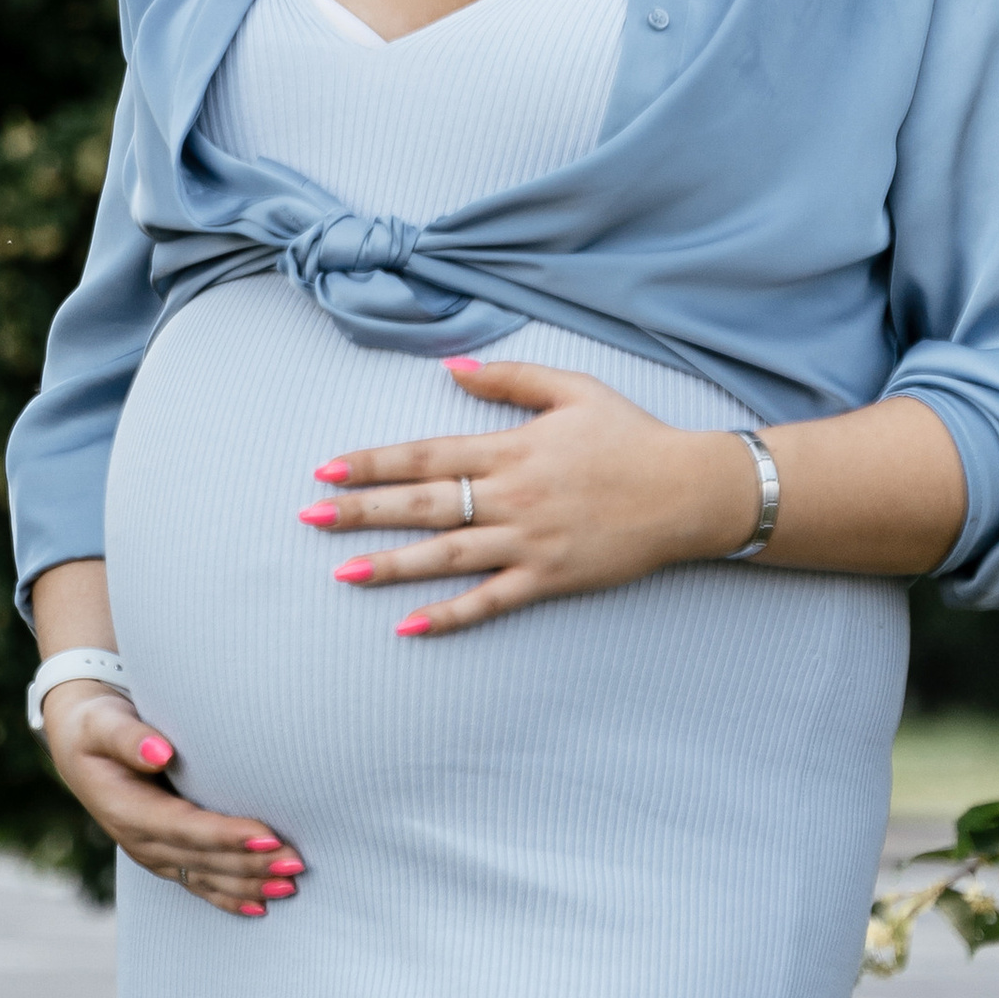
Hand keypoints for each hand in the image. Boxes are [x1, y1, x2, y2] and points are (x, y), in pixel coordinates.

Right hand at [38, 681, 302, 917]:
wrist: (78, 745)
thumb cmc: (96, 726)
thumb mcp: (102, 723)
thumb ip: (128, 737)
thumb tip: (161, 753)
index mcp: (125, 809)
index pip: (184, 828)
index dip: (226, 836)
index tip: (268, 837)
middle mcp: (139, 840)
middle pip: (202, 859)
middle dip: (250, 864)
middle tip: (296, 863)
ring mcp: (151, 853)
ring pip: (204, 877)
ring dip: (247, 883)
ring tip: (290, 884)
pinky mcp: (162, 855)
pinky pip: (197, 883)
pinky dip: (228, 896)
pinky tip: (259, 905)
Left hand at [298, 355, 760, 639]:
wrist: (688, 491)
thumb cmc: (630, 436)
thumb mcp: (572, 389)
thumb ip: (509, 380)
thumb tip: (450, 370)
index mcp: (511, 449)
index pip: (427, 455)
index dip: (374, 463)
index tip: (328, 468)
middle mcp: (511, 496)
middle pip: (423, 504)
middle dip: (362, 510)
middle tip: (310, 516)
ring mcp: (528, 541)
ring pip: (446, 555)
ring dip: (391, 564)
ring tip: (342, 572)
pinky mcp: (549, 578)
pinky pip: (490, 601)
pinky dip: (449, 616)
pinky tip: (408, 627)